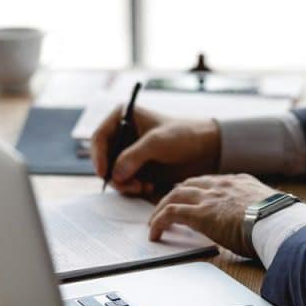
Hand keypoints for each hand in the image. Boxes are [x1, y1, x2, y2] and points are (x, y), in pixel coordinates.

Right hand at [91, 106, 220, 197]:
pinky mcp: (138, 167)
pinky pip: (125, 181)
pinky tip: (148, 188)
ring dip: (124, 184)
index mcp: (123, 117)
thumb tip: (115, 174)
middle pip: (104, 159)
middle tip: (130, 186)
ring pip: (114, 173)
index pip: (99, 137)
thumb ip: (134, 156)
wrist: (207, 149)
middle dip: (114, 175)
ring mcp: (130, 152)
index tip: (104, 173)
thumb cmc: (184, 135)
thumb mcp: (157, 142)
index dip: (98, 156)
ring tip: (143, 187)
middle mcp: (123, 134)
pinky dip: (132, 187)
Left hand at [148, 174, 277, 258]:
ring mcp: (210, 197)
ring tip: (155, 221)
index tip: (193, 197)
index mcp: (240, 182)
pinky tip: (155, 232)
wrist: (277, 222)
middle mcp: (222, 185)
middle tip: (168, 206)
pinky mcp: (200, 213)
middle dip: (176, 194)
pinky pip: (170, 213)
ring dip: (162, 208)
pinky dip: (159, 221)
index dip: (199, 189)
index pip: (213, 181)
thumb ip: (262, 212)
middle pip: (190, 184)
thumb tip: (266, 225)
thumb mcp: (271, 211)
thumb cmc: (280, 221)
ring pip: (175, 195)